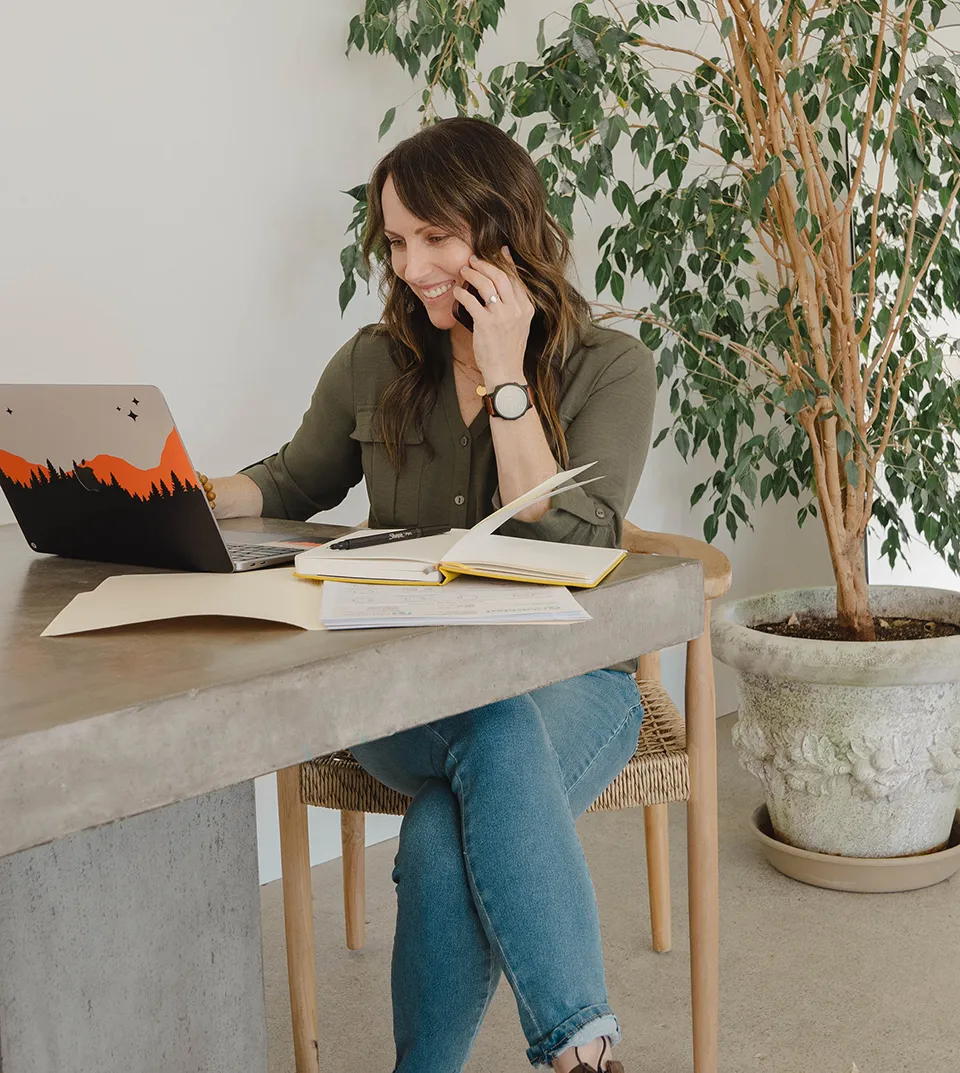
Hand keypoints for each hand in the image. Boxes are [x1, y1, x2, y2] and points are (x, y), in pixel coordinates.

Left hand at [453, 246, 534, 382]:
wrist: (506, 372)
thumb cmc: (508, 351)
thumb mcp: (519, 326)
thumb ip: (514, 308)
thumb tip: (501, 291)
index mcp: (526, 308)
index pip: (516, 278)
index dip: (507, 262)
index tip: (500, 251)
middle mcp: (517, 309)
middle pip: (501, 276)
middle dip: (485, 264)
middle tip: (473, 260)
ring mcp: (502, 316)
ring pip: (487, 284)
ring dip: (473, 274)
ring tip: (464, 271)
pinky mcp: (486, 324)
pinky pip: (471, 300)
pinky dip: (462, 293)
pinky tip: (457, 291)